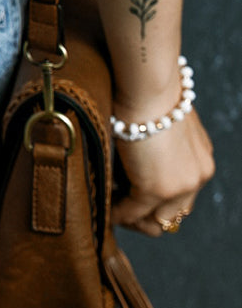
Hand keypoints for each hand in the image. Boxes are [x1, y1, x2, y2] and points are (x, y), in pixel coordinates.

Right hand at [111, 105, 214, 237]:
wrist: (149, 87)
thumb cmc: (151, 92)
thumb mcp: (168, 122)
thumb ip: (164, 142)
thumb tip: (141, 150)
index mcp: (202, 161)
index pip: (185, 194)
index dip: (161, 200)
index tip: (138, 194)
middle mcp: (197, 178)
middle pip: (175, 213)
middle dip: (150, 215)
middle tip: (125, 208)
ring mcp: (178, 187)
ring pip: (156, 219)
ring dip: (134, 217)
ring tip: (115, 209)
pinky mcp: (155, 189)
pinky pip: (132, 212)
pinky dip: (118, 213)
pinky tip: (105, 208)